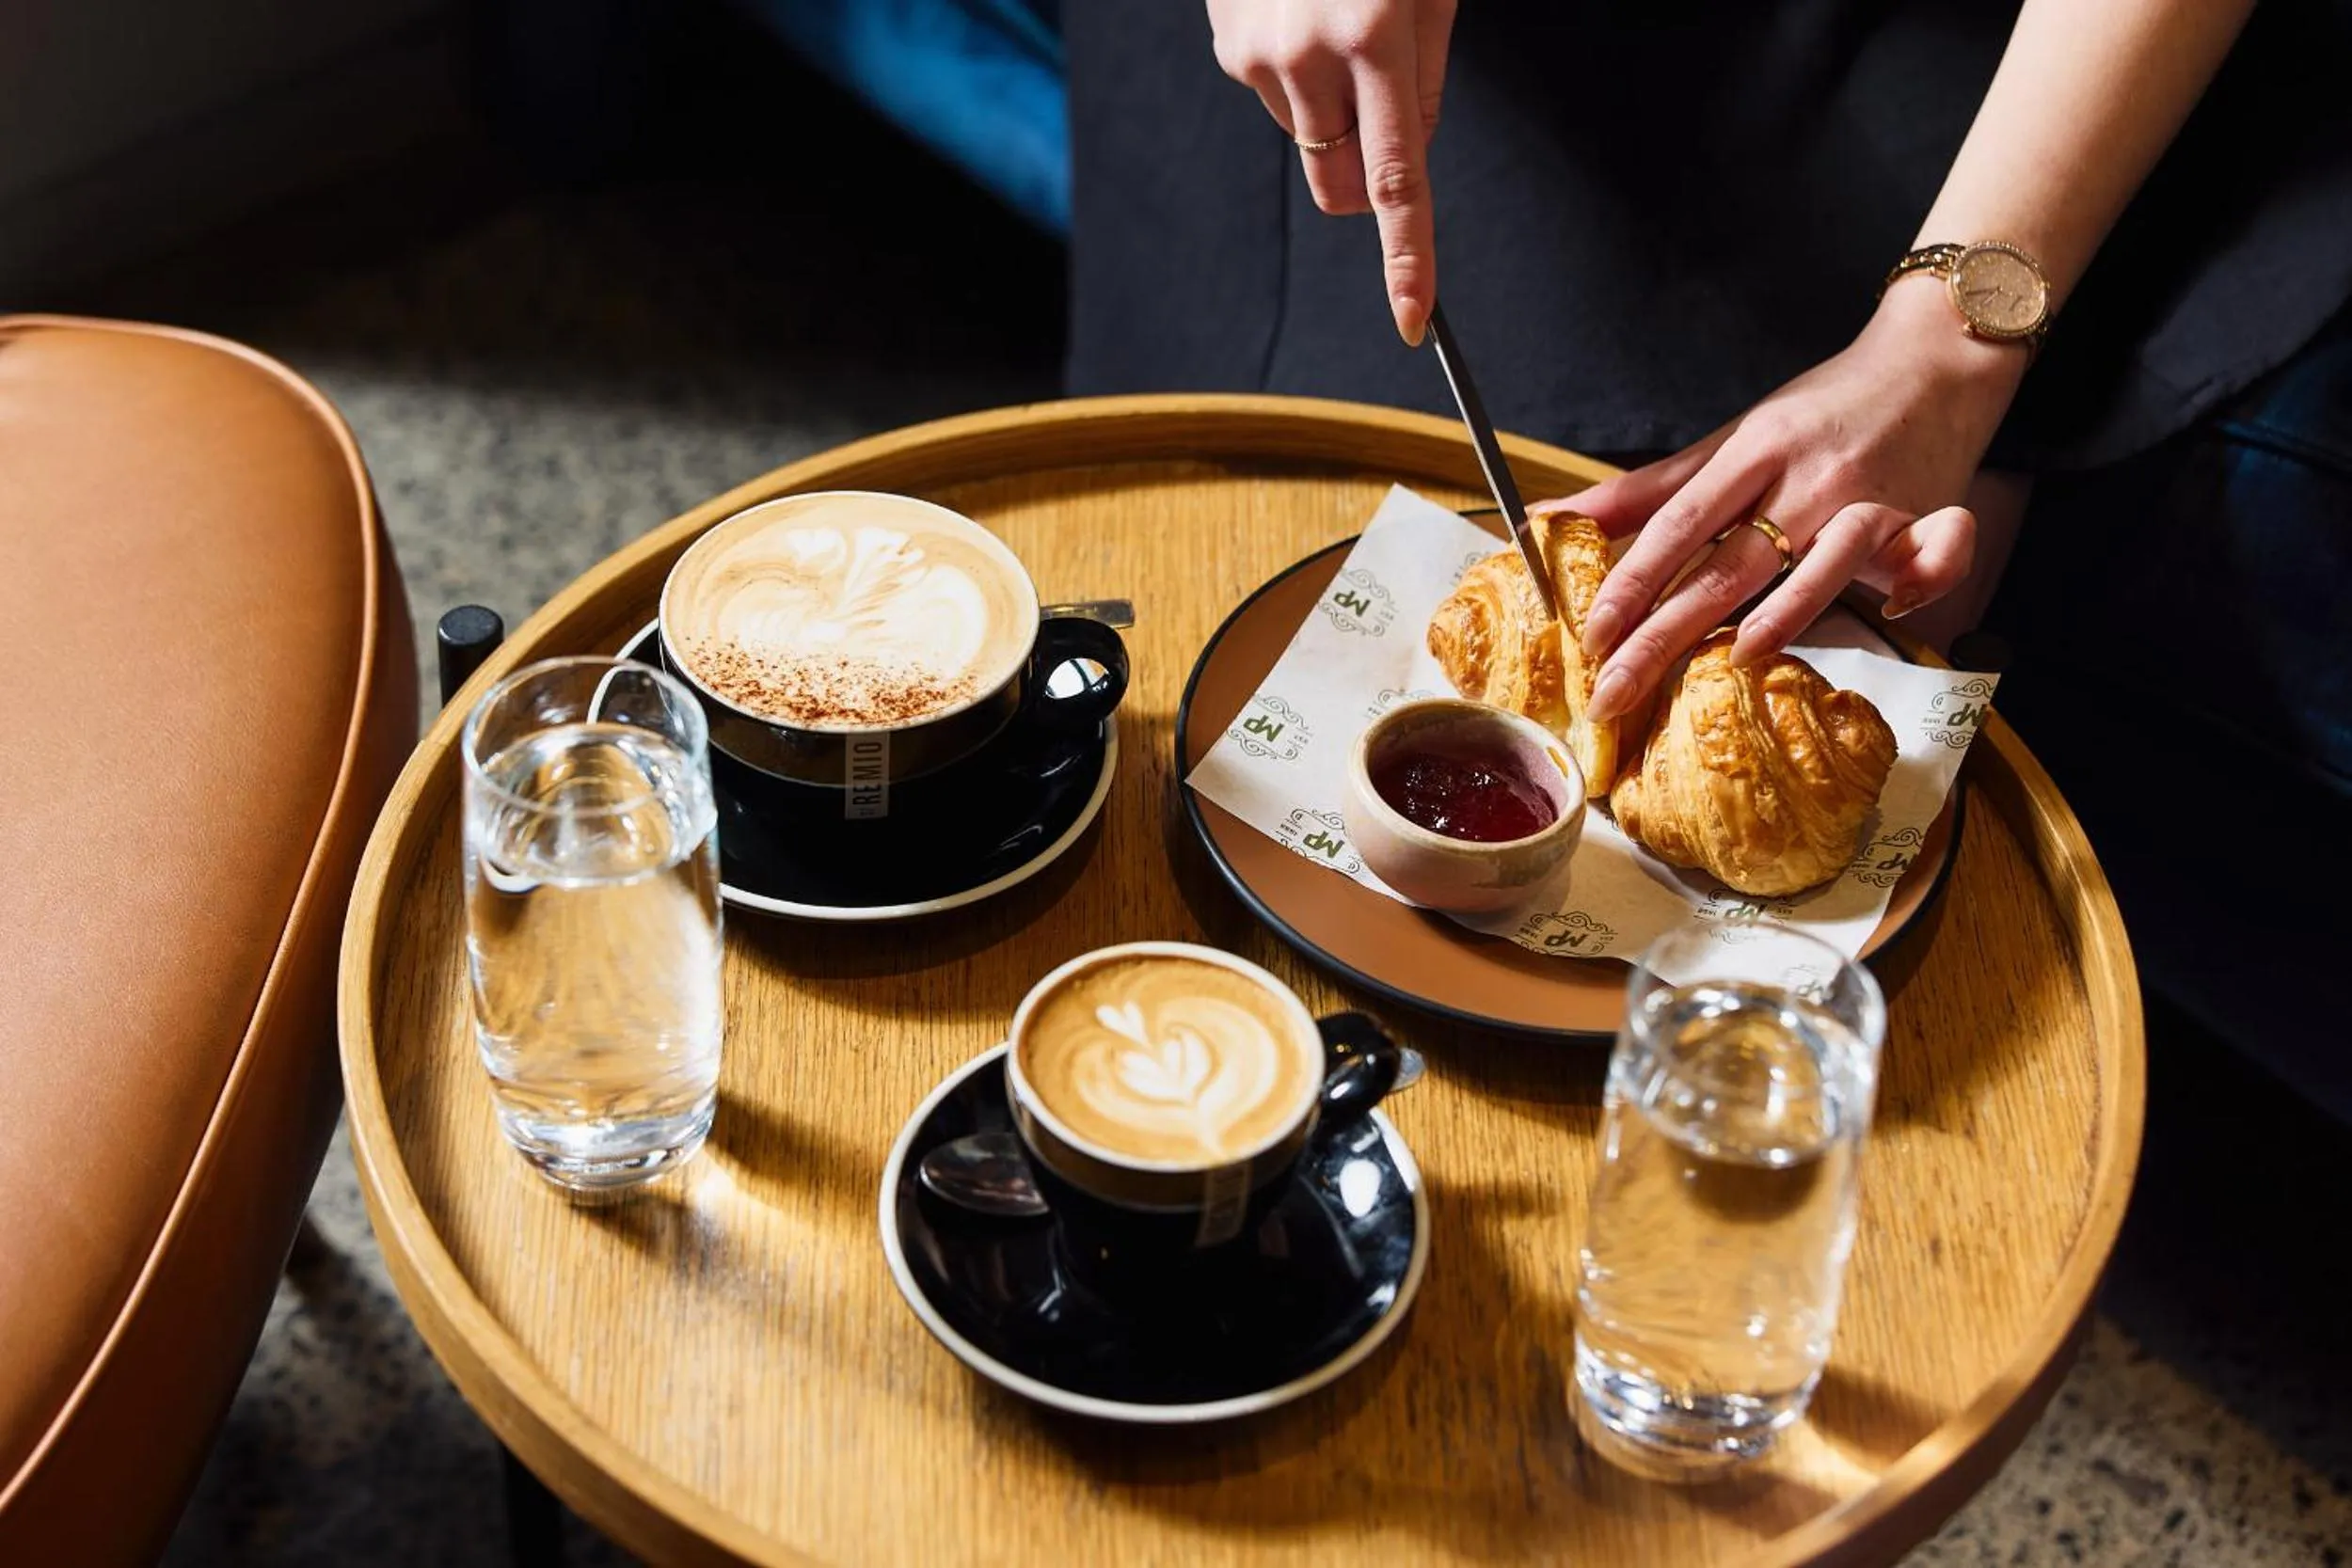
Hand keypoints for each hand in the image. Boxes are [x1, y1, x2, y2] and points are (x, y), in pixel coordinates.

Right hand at [1206, 0, 1456, 344]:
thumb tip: (1409, 159)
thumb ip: (1426, 80)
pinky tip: (1299, 13)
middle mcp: (1308, 56)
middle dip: (1367, 187)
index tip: (1413, 318)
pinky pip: (1273, 96)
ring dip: (1332, 111)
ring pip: (1309, 140)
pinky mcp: (1226, 45)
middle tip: (1386, 132)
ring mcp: (1256, 56)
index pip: (1398, 179)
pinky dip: (1296, 75)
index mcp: (1375, 38)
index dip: (1409, 257)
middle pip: (1340, 186)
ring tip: (1338, 24)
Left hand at [1545, 282, 2026, 723]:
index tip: (1592, 636)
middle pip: (1732, 564)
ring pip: (1832, 556)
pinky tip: (1893, 607)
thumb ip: (1648, 491)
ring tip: (1740, 656)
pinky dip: (1924, 577)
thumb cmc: (1821, 411)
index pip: (1680, 524)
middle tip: (1618, 691)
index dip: (1632, 583)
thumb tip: (1556, 517)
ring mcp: (1874, 498)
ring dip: (1790, 608)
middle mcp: (1810, 479)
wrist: (1933, 358)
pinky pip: (1938, 549)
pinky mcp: (1934, 513)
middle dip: (1668, 634)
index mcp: (1754, 452)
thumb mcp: (1732, 440)